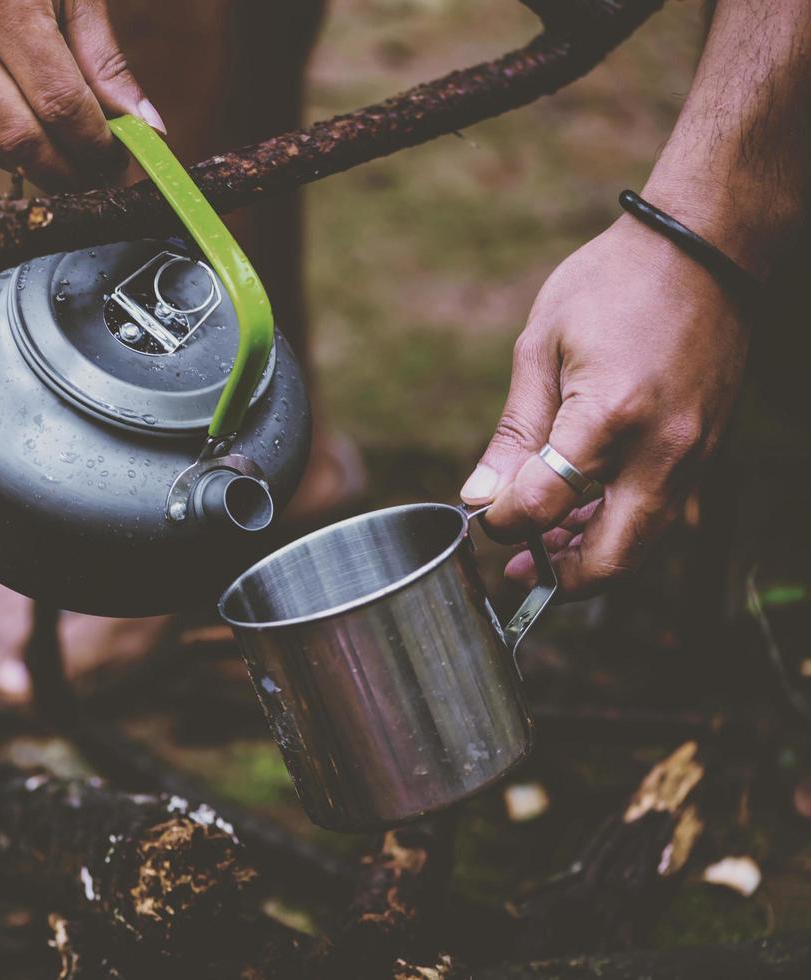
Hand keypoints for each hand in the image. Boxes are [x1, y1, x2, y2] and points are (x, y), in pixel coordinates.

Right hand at [0, 0, 164, 189]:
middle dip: (67, 169)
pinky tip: (28, 131)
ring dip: (33, 164)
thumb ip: (100, 52)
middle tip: (100, 176)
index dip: (97, 144)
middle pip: (18, 139)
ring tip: (70, 157)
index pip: (59, 104)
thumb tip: (142, 124)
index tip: (124, 160)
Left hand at [460, 213, 750, 596]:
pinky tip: (580, 511)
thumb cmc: (614, 284)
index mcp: (610, 415)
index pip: (545, 504)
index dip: (504, 523)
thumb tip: (480, 496)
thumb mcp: (541, 346)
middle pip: (614, 555)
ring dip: (590, 555)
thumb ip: (514, 433)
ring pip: (643, 541)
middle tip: (515, 570)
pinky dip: (619, 523)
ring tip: (541, 545)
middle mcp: (662, 447)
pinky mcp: (706, 449)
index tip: (483, 517)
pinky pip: (661, 510)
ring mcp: (694, 453)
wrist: (705, 247)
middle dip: (559, 578)